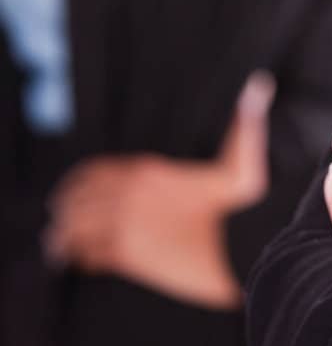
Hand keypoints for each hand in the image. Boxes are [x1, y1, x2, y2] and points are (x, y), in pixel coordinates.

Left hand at [42, 71, 275, 307]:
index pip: (93, 173)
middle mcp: (129, 195)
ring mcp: (126, 225)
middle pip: (77, 201)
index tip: (68, 194)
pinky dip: (81, 260)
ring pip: (75, 230)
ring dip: (64, 239)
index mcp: (148, 170)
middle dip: (65, 212)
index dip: (76, 184)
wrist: (243, 247)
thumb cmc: (243, 207)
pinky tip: (81, 263)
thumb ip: (246, 123)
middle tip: (57, 221)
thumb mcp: (245, 162)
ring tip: (57, 250)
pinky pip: (89, 257)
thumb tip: (261, 82)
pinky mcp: (129, 256)